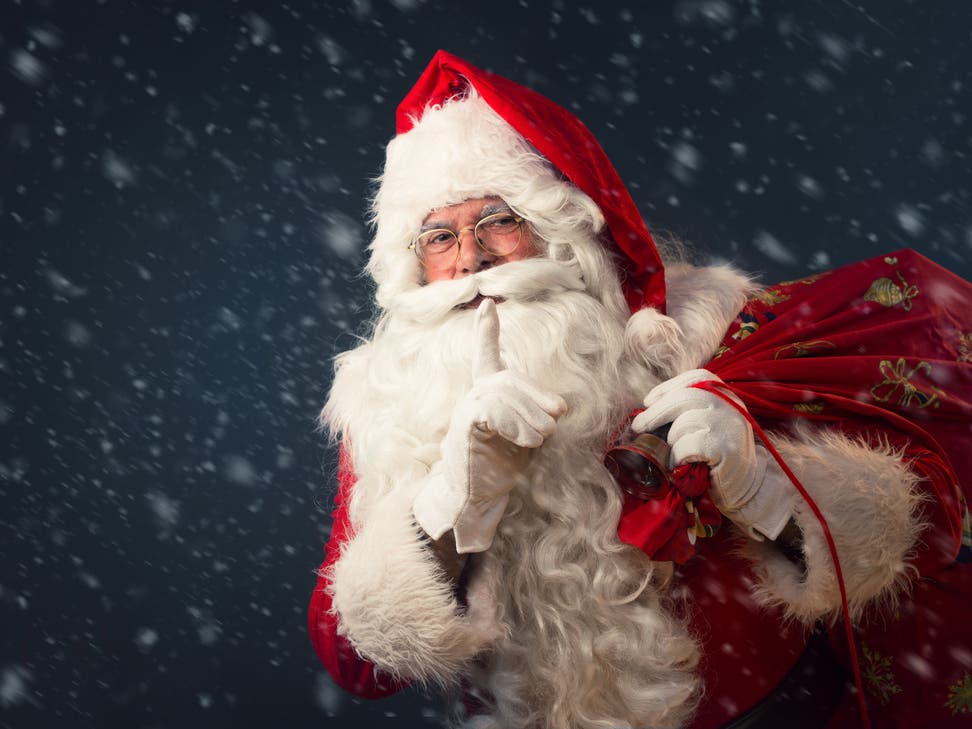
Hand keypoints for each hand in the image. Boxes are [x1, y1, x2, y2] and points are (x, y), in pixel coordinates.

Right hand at [413, 299, 567, 552]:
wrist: (475, 496)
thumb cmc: (500, 466)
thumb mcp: (527, 436)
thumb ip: (539, 416)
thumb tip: (560, 408)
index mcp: (488, 393)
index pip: (485, 355)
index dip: (486, 331)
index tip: (487, 304)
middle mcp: (475, 394)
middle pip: (510, 378)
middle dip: (538, 396)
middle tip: (557, 419)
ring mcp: (467, 407)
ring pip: (505, 394)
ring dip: (532, 417)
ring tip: (540, 438)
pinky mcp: (465, 424)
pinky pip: (493, 411)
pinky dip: (516, 425)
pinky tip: (526, 441)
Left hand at [632, 369, 794, 539]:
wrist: (747, 487)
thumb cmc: (718, 456)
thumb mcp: (708, 424)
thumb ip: (688, 410)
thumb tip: (649, 407)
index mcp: (727, 396)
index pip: (696, 379)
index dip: (668, 388)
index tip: (648, 401)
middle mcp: (732, 405)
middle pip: (685, 398)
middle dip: (656, 412)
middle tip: (639, 426)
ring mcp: (730, 426)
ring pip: (684, 423)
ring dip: (671, 441)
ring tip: (674, 454)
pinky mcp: (726, 448)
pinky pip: (688, 446)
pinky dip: (677, 457)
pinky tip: (680, 465)